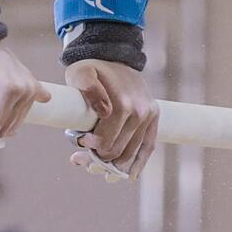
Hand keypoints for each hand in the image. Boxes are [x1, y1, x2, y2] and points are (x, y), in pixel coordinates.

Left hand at [65, 59, 158, 179]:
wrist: (112, 55)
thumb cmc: (91, 68)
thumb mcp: (81, 74)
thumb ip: (89, 90)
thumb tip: (104, 112)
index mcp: (123, 104)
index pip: (105, 141)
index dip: (89, 148)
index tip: (78, 142)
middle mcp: (140, 112)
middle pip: (118, 150)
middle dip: (97, 158)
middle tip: (80, 157)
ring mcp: (149, 116)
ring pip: (131, 153)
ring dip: (113, 165)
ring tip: (95, 165)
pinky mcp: (154, 117)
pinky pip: (148, 146)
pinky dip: (138, 163)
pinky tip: (128, 176)